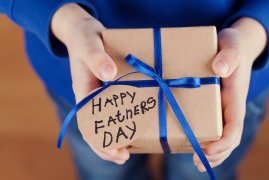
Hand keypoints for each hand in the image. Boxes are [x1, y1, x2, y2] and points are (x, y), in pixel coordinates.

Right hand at [51, 3, 128, 164]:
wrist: (87, 32)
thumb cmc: (86, 39)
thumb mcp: (89, 45)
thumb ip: (97, 58)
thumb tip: (109, 73)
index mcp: (83, 92)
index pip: (88, 124)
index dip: (99, 139)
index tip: (114, 150)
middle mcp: (92, 98)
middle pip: (97, 128)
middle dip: (108, 145)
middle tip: (124, 157)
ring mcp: (102, 96)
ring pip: (108, 122)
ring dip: (117, 136)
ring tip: (130, 151)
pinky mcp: (113, 90)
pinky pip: (117, 110)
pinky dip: (125, 120)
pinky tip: (137, 128)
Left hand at [193, 18, 266, 170]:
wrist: (232, 45)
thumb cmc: (232, 45)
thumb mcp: (231, 45)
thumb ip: (228, 55)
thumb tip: (220, 68)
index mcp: (235, 97)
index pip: (235, 125)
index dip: (224, 141)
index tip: (209, 148)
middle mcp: (230, 107)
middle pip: (229, 137)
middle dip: (216, 153)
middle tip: (198, 161)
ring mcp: (222, 108)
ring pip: (221, 136)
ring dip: (211, 152)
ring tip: (196, 162)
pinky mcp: (212, 106)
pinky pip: (211, 127)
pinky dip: (205, 140)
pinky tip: (191, 145)